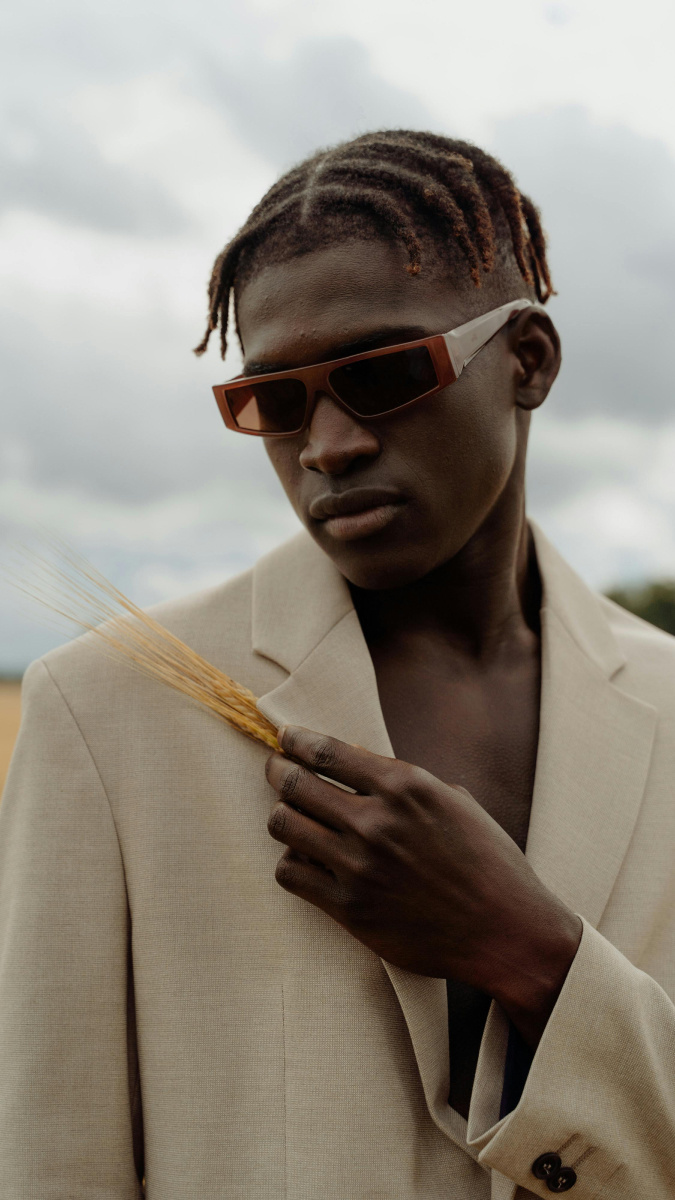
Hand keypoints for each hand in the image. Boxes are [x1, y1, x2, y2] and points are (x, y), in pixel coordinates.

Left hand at [265, 725, 581, 1046]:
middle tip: (276, 771)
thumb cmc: (488, 862)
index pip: (326, 751)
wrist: (506, 931)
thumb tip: (358, 766)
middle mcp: (377, 822)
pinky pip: (290, 873)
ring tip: (289, 816)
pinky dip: (292, 862)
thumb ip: (405, 783)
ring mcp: (359, 866)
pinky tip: (305, 860)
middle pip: (295, 784)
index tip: (286, 738)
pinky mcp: (349, 908)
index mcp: (405, 786)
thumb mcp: (455, 802)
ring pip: (283, 826)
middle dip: (278, 772)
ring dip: (282, 816)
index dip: (296, 740)